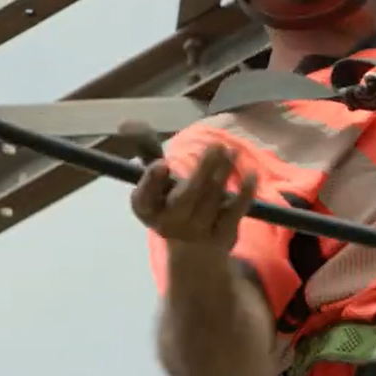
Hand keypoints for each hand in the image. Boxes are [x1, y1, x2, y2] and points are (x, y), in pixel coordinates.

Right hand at [130, 142, 256, 262]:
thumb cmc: (170, 205)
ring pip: (211, 200)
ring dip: (223, 172)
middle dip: (202, 171)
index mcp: (147, 209)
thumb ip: (145, 150)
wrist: (193, 253)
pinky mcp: (222, 235)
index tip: (163, 164)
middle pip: (185, 198)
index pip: (143, 198)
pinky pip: (235, 212)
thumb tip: (125, 122)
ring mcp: (197, 232)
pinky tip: (249, 173)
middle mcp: (169, 223)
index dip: (152, 181)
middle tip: (216, 146)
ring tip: (231, 150)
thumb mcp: (155, 182)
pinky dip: (244, 192)